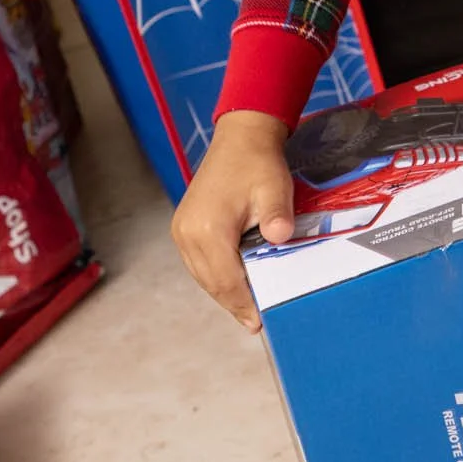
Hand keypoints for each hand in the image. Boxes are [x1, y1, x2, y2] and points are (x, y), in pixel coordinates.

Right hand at [171, 110, 293, 330]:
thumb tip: (280, 238)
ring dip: (225, 293)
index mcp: (207, 228)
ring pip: (204, 276)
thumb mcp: (274, 188)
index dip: (244, 303)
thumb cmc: (257, 163)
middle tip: (254, 323)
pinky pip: (200, 264)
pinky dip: (217, 277)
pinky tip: (235, 284)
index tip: (258, 322)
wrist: (239, 138)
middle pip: (212, 283)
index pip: (227, 279)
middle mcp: (187, 233)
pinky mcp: (184, 227)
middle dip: (235, 304)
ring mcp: (182, 231)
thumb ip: (277, 216)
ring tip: (247, 309)